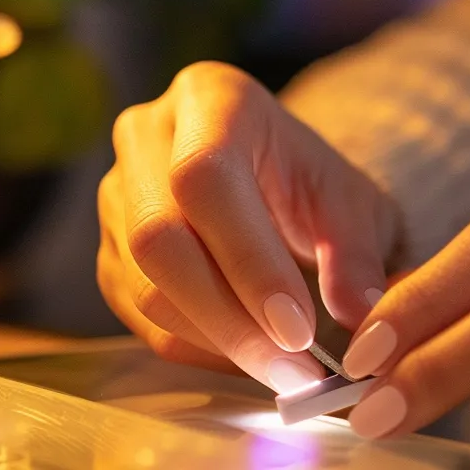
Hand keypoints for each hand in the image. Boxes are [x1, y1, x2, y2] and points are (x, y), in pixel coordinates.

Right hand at [96, 62, 401, 393]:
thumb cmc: (309, 182)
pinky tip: (249, 358)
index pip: (204, 178)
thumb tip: (361, 314)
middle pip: (159, 238)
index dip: (248, 260)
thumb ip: (356, 253)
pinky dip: (198, 349)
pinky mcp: (109, 251)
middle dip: (232, 319)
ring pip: (144, 286)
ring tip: (285, 372)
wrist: (271, 181)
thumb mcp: (352, 202)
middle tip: (295, 370)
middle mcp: (146, 138)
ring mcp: (115, 195)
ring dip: (218, 343)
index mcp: (209, 98)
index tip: (299, 330)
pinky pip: (138, 317)